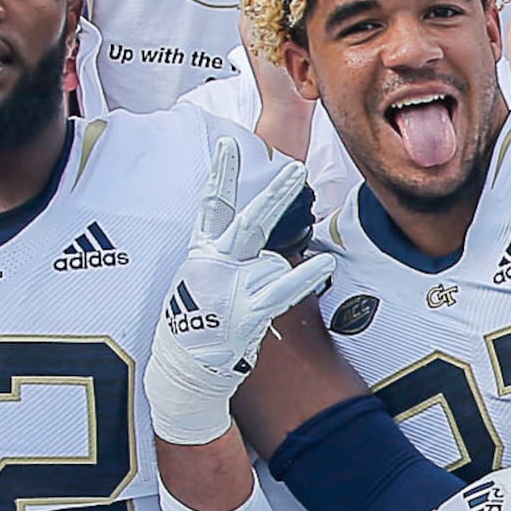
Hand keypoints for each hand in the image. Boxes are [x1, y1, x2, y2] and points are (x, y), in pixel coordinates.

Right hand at [149, 137, 328, 445]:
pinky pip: (283, 290)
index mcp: (201, 252)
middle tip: (296, 170)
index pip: (211, 205)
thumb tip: (272, 253)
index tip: (227, 144)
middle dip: (275, 195)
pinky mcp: (246, 312)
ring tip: (247, 304)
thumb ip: (233, 258)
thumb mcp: (204, 279)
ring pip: (272, 264)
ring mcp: (230, 287)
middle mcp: (214, 263)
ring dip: (274, 282)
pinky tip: (324, 266)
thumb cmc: (199, 321)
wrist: (185, 366)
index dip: (220, 174)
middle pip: (251, 221)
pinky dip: (303, 278)